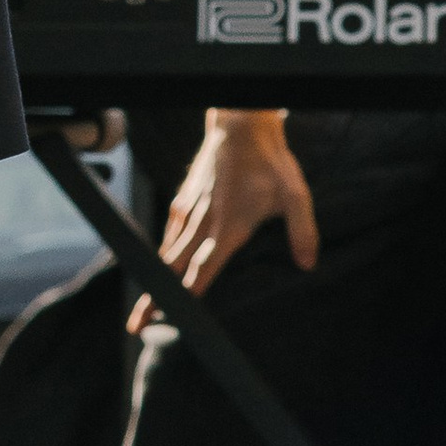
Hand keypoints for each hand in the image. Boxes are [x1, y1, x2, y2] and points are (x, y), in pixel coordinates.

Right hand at [129, 110, 318, 335]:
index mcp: (228, 226)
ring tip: (144, 301)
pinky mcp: (187, 195)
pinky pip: (172, 229)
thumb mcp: (295, 195)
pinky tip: (163, 260)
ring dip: (155, 276)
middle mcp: (204, 221)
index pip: (204, 268)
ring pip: (169, 249)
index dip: (189, 294)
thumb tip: (308, 264)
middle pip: (175, 266)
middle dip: (155, 296)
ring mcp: (192, 207)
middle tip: (137, 323)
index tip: (172, 315)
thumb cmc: (270, 160)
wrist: (240, 122)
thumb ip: (302, 230)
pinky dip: (164, 249)